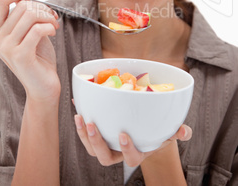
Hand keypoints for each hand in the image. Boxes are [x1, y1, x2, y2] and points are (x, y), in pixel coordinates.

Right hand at [0, 0, 60, 100]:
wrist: (44, 86)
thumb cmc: (38, 56)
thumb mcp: (30, 27)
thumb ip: (22, 6)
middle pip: (22, 6)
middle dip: (43, 8)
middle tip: (52, 18)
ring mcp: (7, 48)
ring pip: (30, 14)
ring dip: (48, 17)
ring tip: (54, 26)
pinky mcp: (20, 56)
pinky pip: (37, 29)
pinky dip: (49, 27)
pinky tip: (53, 33)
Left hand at [74, 115, 191, 166]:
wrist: (144, 131)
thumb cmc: (157, 132)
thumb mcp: (168, 132)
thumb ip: (177, 132)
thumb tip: (185, 130)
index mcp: (136, 153)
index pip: (130, 158)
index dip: (126, 149)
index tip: (123, 134)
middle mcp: (118, 153)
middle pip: (104, 157)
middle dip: (96, 142)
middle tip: (92, 124)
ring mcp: (106, 145)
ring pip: (90, 147)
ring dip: (83, 133)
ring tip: (79, 116)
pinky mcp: (98, 134)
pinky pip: (85, 131)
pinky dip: (80, 117)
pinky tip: (77, 102)